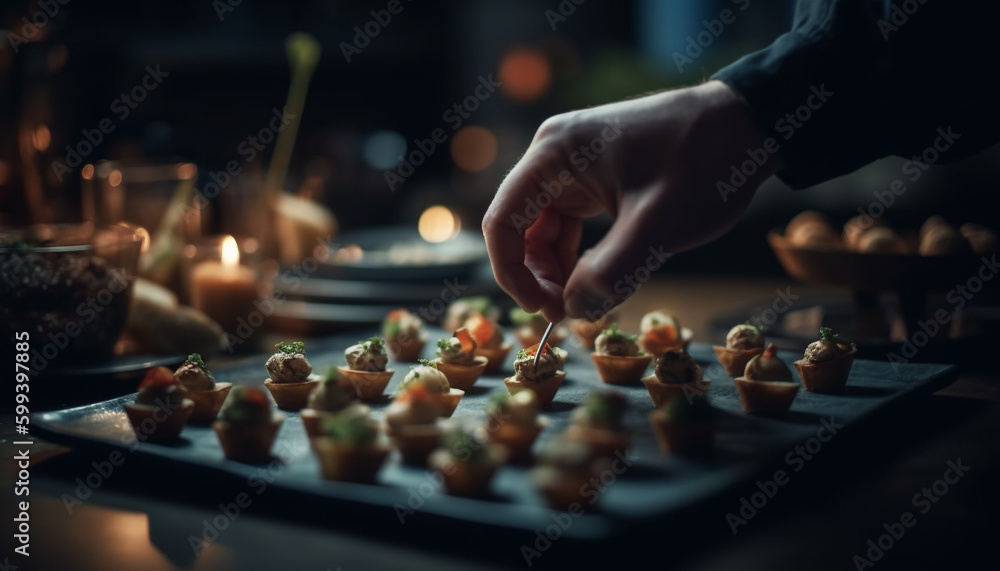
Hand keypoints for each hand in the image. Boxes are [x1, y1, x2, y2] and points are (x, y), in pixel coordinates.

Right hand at [482, 80, 780, 321]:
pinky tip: (601, 278)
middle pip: (521, 228)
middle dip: (539, 276)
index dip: (511, 273)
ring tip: (587, 302)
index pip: (503, 221)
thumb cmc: (703, 165)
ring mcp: (574, 164)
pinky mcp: (595, 177)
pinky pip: (570, 224)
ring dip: (559, 270)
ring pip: (545, 231)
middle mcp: (555, 155)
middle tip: (571, 314)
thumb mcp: (658, 228)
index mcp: (555, 155)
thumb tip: (574, 311)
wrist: (748, 124)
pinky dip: (580, 256)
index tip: (542, 311)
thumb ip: (610, 273)